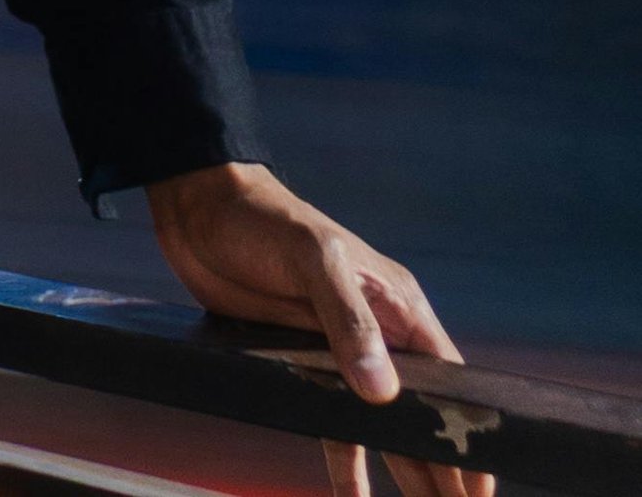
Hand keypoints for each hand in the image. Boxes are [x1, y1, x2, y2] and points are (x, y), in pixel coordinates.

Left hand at [146, 162, 493, 496]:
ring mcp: (339, 354)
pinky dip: (346, 465)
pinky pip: (333, 426)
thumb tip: (383, 391)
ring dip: (403, 472)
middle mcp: (378, 335)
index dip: (467, 432)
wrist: (199, 210)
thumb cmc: (264, 219)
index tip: (482, 485)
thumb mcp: (314, 260)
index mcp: (396, 306)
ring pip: (382, 428)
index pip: (448, 381)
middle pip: (421, 415)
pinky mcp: (301, 365)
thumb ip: (350, 321)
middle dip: (443, 467)